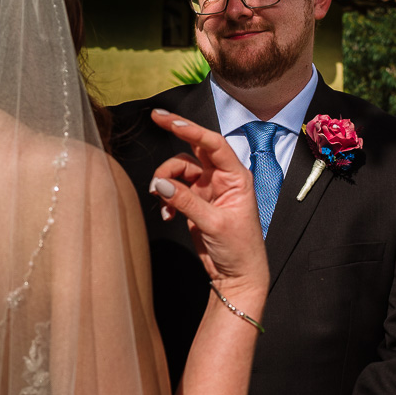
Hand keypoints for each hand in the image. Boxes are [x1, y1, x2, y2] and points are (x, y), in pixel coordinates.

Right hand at [148, 110, 266, 290]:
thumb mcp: (214, 224)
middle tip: (155, 118)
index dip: (191, 129)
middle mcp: (222, 178)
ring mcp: (207, 189)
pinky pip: (174, 190)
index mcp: (236, 177)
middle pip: (195, 148)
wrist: (236, 276)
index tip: (170, 121)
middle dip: (175, 134)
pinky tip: (168, 215)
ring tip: (161, 200)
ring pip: (179, 171)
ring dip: (166, 181)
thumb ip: (186, 202)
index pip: (213, 144)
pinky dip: (167, 199)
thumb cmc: (240, 250)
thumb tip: (160, 184)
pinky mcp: (195, 202)